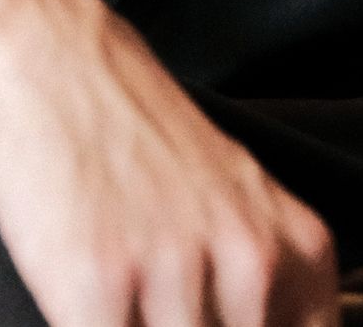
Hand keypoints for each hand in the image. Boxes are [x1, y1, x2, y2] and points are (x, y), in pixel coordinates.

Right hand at [0, 0, 339, 325]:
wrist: (62, 62)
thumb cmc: (144, 140)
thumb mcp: (243, 205)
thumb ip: (271, 289)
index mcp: (300, 250)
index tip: (219, 319)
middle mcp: (253, 263)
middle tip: (157, 301)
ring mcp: (178, 274)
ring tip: (124, 296)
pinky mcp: (99, 286)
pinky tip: (85, 303)